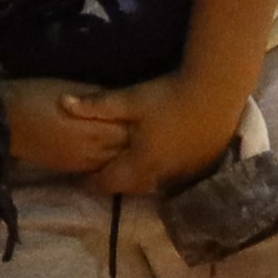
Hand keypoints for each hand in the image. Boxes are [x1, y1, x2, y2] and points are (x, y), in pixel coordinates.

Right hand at [0, 76, 134, 180]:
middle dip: (137, 140)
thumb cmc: (37, 95)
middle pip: (129, 150)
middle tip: (145, 129)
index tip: (148, 113)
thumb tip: (120, 103)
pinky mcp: (72, 169)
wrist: (5, 119)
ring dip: (123, 154)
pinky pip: (99, 168)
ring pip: (115, 163)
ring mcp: (85, 163)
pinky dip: (107, 161)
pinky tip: (108, 152)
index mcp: (99, 127)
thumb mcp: (75, 89)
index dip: (142, 122)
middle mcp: (97, 150)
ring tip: (130, 143)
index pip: (134, 130)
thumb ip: (101, 99)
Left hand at [61, 65, 247, 198]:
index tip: (79, 178)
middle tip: (100, 174)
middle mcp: (162, 173)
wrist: (216, 90)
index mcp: (141, 162)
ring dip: (138, 179)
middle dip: (114, 182)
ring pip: (154, 184)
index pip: (109, 182)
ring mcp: (185, 170)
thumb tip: (61, 103)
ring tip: (125, 168)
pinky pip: (175, 177)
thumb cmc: (169, 95)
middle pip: (131, 187)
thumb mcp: (129, 99)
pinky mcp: (203, 163)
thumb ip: (95, 105)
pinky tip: (157, 160)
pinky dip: (161, 173)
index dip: (91, 182)